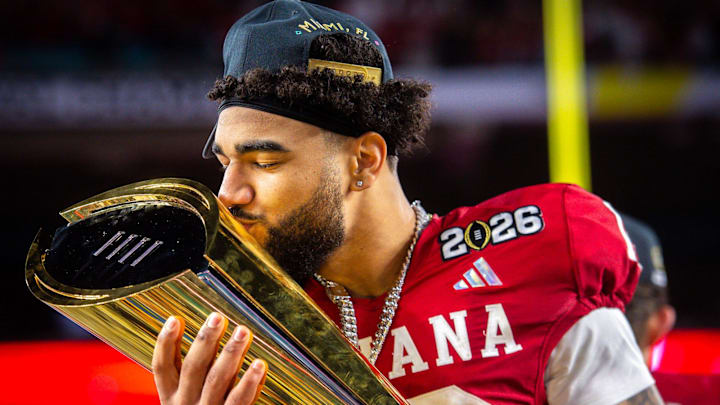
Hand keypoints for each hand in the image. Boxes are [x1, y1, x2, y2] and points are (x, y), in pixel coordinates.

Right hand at [152, 312, 266, 404]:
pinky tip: (260, 364)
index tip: (174, 318)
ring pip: (217, 381)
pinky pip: (239, 401)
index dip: (165, 343)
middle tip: (217, 317)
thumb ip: (195, 375)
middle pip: (192, 369)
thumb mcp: (188, 400)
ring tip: (243, 331)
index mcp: (171, 398)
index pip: (161, 368)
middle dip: (204, 341)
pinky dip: (250, 382)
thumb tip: (206, 336)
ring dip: (230, 354)